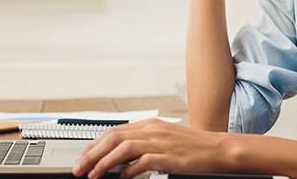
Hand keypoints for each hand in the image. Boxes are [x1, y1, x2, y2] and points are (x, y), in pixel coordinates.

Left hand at [72, 119, 225, 178]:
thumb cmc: (193, 147)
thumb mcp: (165, 139)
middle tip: (78, 167)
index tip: (82, 156)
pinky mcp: (166, 156)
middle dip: (91, 153)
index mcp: (149, 124)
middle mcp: (151, 129)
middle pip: (112, 137)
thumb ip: (143, 144)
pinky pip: (140, 162)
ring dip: (103, 162)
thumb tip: (120, 158)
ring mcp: (159, 142)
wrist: (217, 149)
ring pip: (121, 148)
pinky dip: (127, 171)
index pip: (114, 131)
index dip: (94, 144)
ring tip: (92, 175)